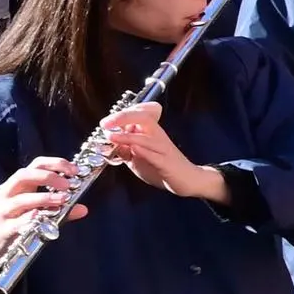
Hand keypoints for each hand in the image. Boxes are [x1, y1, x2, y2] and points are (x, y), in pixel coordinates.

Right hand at [0, 154, 83, 271]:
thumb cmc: (17, 224)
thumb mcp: (38, 213)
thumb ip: (60, 210)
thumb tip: (83, 209)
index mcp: (18, 185)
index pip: (35, 165)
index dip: (55, 163)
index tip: (74, 170)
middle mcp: (7, 193)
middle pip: (24, 175)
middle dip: (48, 177)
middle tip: (68, 185)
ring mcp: (2, 210)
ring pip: (20, 198)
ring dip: (44, 197)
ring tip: (63, 200)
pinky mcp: (2, 229)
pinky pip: (16, 222)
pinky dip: (29, 218)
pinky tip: (41, 217)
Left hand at [100, 103, 228, 205]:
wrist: (188, 179)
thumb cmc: (162, 167)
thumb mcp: (137, 158)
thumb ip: (124, 150)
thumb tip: (107, 142)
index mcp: (151, 132)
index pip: (138, 114)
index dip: (120, 115)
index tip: (105, 123)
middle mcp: (158, 137)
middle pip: (144, 117)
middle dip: (123, 117)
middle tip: (106, 124)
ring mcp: (163, 149)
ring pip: (147, 137)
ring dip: (128, 136)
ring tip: (112, 136)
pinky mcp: (167, 163)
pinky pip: (156, 155)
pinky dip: (144, 151)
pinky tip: (134, 149)